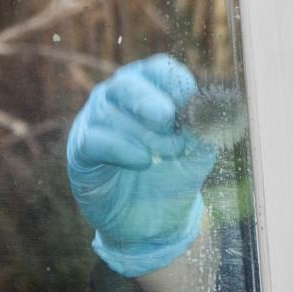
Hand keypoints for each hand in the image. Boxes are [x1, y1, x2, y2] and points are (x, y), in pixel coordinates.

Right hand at [66, 54, 216, 276]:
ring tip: (166, 154)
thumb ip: (205, 128)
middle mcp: (117, 99)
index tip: (191, 104)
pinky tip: (143, 162)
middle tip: (168, 120)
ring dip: (144, 134)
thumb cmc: (176, 175)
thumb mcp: (199, 151)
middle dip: (152, 102)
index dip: (176, 83)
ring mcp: (94, 123)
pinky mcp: (81, 152)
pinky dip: (122, 149)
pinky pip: (94, 140)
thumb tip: (211, 108)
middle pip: (128, 83)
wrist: (155, 222)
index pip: (158, 69)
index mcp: (149, 90)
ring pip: (109, 112)